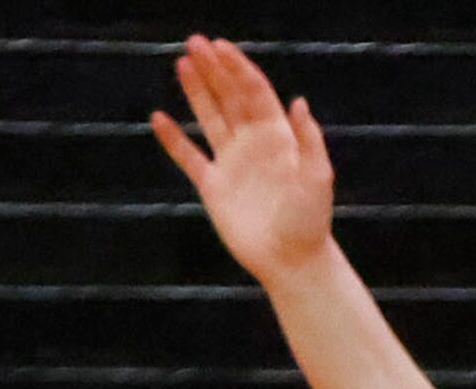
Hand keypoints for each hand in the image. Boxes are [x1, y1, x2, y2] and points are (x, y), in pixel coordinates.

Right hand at [151, 35, 335, 283]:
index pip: (255, 93)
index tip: (219, 46)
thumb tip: (298, 101)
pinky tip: (159, 119)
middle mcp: (254, 145)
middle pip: (230, 97)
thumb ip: (309, 139)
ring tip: (182, 62)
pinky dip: (173, 140)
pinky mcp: (214, 187)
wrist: (291, 260)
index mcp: (278, 138)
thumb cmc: (309, 221)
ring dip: (197, 91)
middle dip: (214, 69)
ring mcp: (232, 164)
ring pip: (210, 118)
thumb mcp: (317, 177)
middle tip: (195, 41)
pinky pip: (188, 157)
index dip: (238, 68)